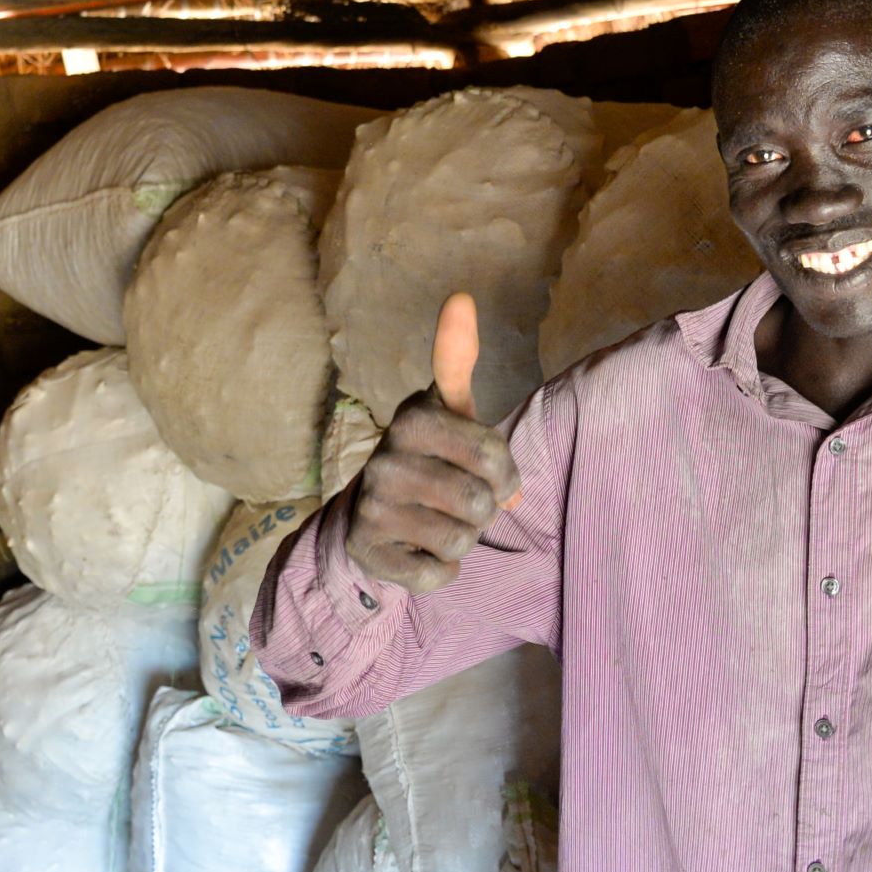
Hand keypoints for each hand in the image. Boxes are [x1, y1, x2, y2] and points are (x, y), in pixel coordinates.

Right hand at [343, 293, 522, 594]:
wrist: (372, 512)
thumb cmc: (431, 455)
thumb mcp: (448, 408)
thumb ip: (457, 358)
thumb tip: (461, 297)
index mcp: (413, 418)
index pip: (493, 454)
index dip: (504, 473)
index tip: (493, 472)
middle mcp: (384, 458)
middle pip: (481, 502)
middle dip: (485, 510)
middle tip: (462, 501)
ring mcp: (372, 505)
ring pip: (461, 540)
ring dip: (464, 539)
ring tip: (440, 521)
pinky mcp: (366, 548)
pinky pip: (436, 573)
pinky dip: (440, 568)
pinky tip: (419, 548)